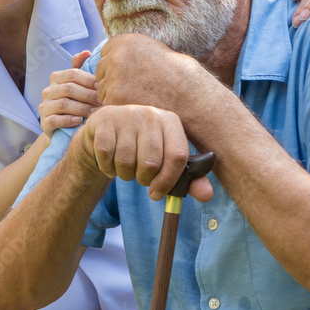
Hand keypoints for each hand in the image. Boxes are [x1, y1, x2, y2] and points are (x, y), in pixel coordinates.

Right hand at [38, 50, 100, 135]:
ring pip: (63, 104)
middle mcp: (48, 90)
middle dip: (89, 95)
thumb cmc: (75, 103)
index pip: (73, 74)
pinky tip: (80, 121)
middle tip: (103, 102)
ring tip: (96, 113)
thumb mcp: (78, 86)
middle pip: (69, 89)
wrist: (63, 128)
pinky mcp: (44, 122)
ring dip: (82, 108)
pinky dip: (68, 120)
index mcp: (56, 78)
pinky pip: (55, 119)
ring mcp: (44, 106)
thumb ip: (81, 69)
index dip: (89, 80)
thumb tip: (87, 52)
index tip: (103, 88)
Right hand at [76, 104, 211, 201]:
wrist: (105, 131)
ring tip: (124, 167)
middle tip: (139, 177)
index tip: (157, 194)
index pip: (177, 156)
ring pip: (126, 162)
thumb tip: (207, 195)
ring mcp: (125, 115)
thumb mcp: (165, 159)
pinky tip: (109, 162)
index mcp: (170, 121)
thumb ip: (187, 178)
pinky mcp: (103, 121)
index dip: (168, 181)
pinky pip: (106, 156)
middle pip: (151, 163)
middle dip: (143, 179)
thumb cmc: (140, 147)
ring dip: (124, 174)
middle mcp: (150, 114)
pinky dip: (107, 168)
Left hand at [94, 34, 203, 113]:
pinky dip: (118, 108)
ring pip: (102, 89)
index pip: (106, 52)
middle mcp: (117, 57)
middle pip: (101, 71)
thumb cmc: (176, 74)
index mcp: (126, 41)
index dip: (117, 64)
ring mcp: (114, 78)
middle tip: (133, 88)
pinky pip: (107, 104)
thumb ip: (130, 50)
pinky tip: (136, 106)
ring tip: (138, 97)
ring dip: (114, 95)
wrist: (190, 97)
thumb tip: (109, 54)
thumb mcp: (153, 49)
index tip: (131, 72)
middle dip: (112, 79)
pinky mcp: (114, 98)